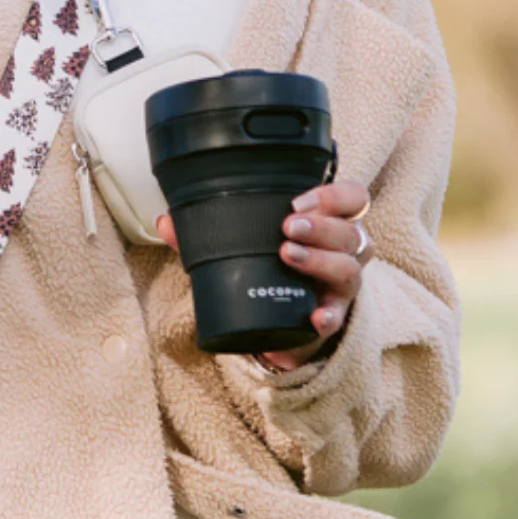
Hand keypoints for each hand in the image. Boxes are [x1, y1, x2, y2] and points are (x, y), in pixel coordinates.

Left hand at [156, 179, 373, 370]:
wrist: (280, 322)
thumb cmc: (267, 268)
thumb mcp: (241, 245)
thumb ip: (205, 231)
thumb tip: (165, 221)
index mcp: (326, 223)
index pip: (352, 198)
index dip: (332, 196)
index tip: (297, 202)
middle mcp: (343, 251)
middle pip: (352, 231)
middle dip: (321, 226)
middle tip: (287, 227)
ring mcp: (342, 285)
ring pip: (351, 267)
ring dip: (323, 260)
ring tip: (289, 255)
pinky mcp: (334, 316)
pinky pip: (340, 316)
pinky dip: (330, 315)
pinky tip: (315, 316)